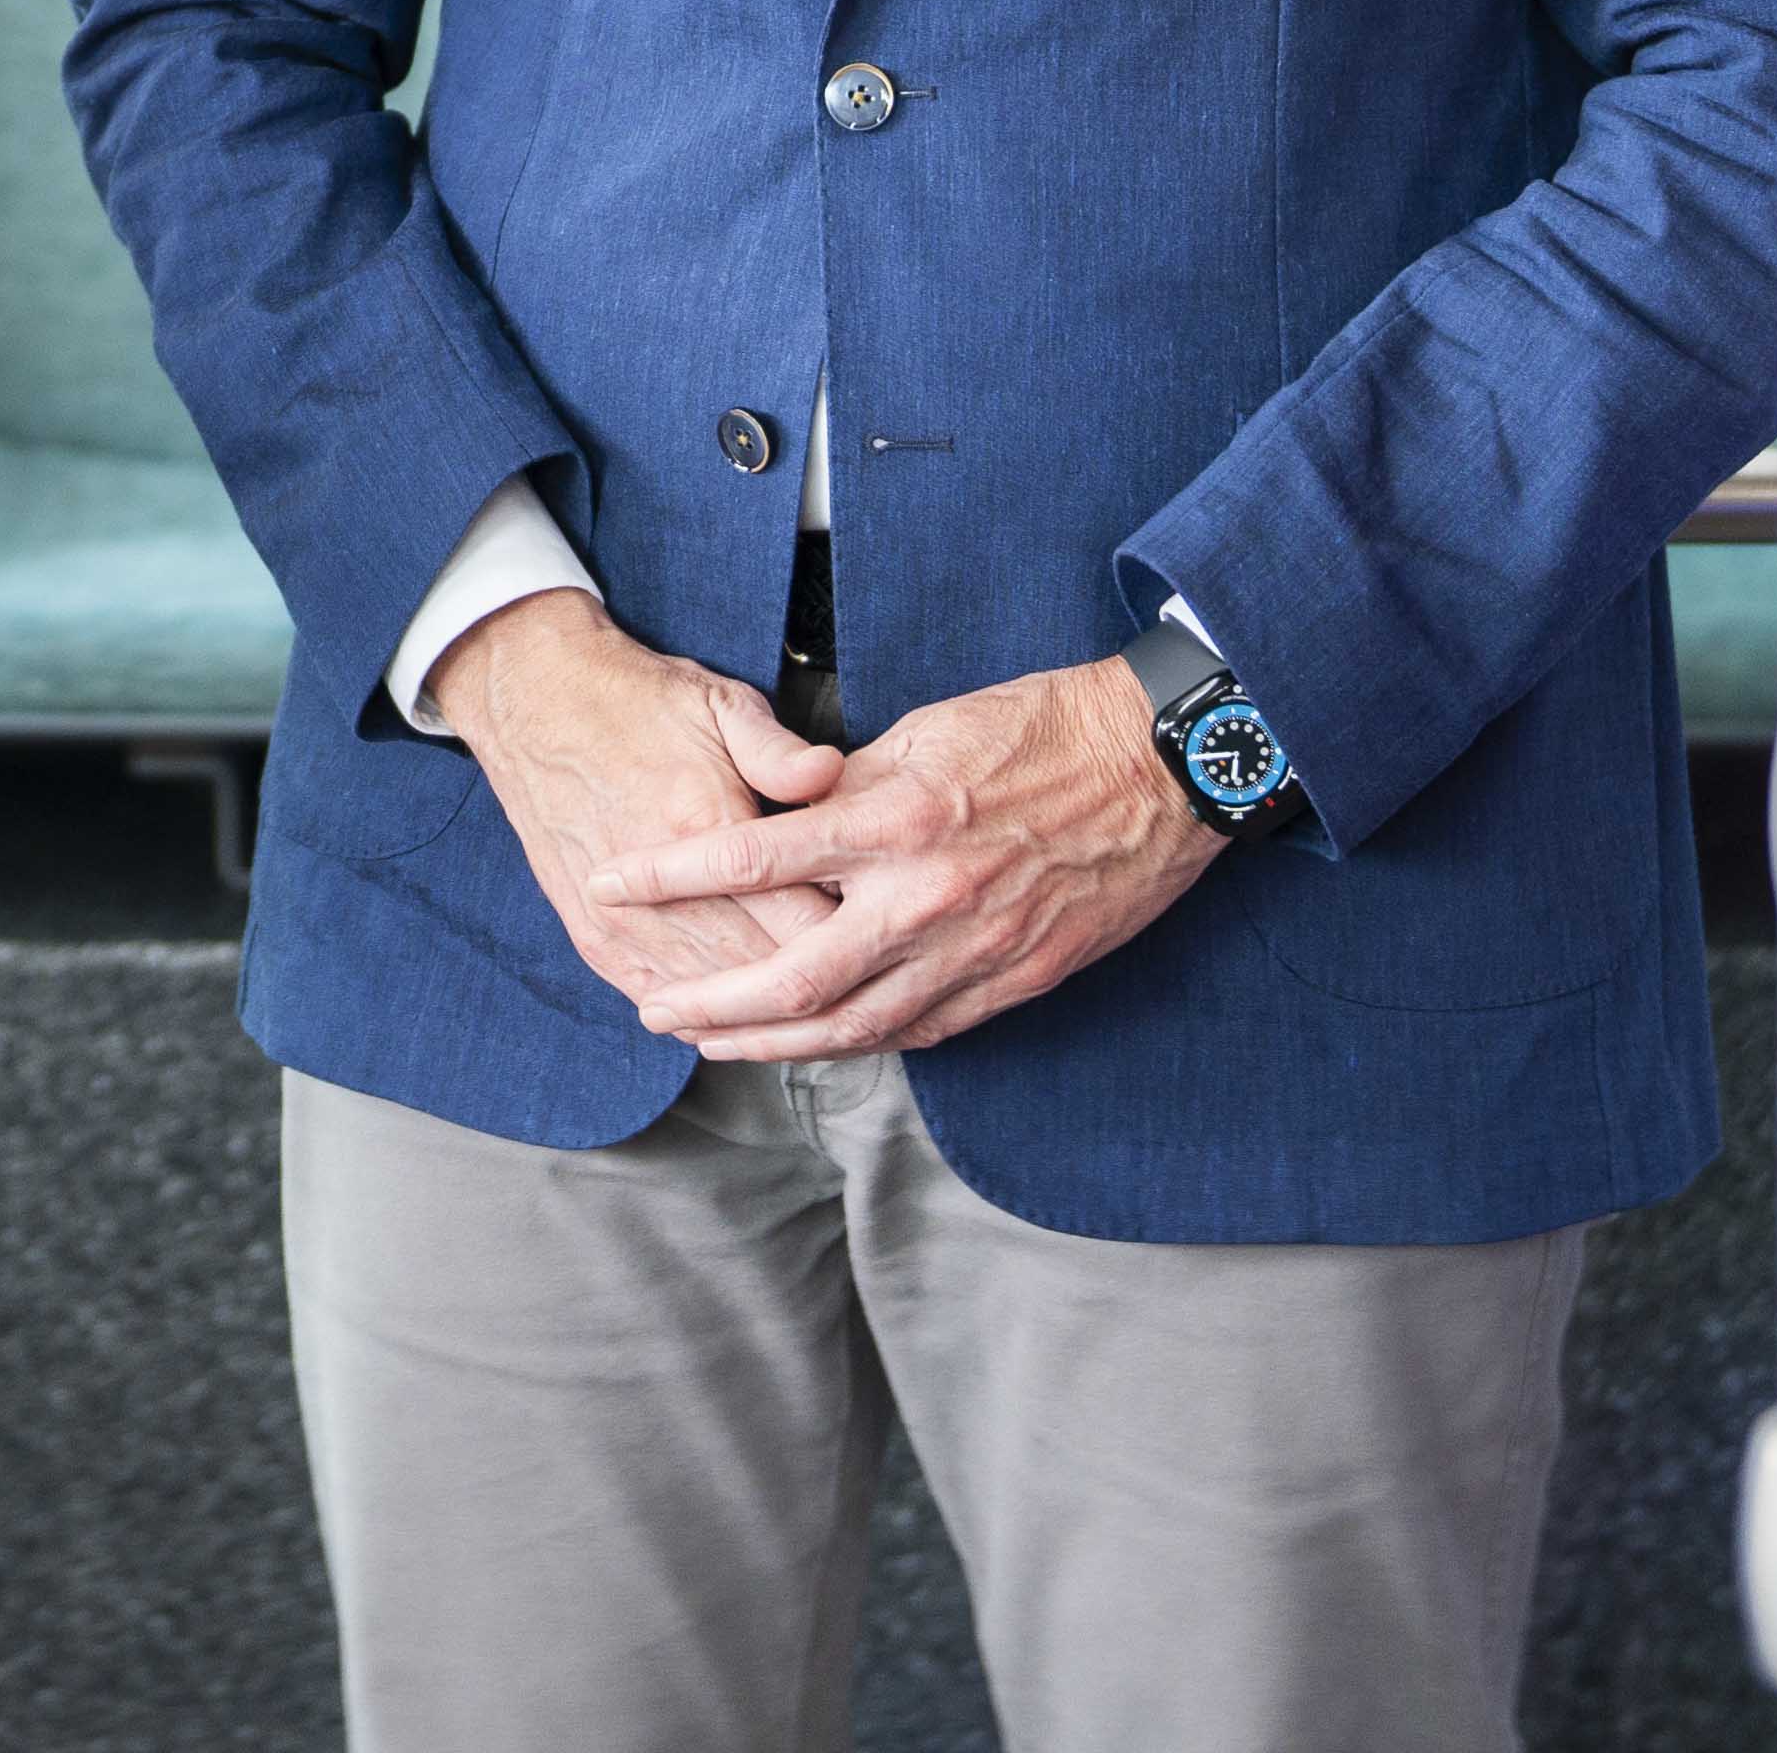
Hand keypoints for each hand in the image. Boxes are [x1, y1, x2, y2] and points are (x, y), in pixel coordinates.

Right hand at [426, 594, 841, 1014]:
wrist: (533, 702)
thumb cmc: (636, 700)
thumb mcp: (719, 704)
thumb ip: (781, 752)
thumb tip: (833, 774)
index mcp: (706, 824)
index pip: (801, 916)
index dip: (852, 937)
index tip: (885, 940)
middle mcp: (663, 887)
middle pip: (763, 971)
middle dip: (819, 989)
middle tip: (864, 991)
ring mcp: (621, 918)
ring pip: (711, 997)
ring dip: (760, 1016)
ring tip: (812, 1021)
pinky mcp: (591, 933)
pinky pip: (654, 996)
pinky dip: (698, 1016)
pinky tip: (731, 1022)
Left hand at [596, 654, 1222, 1062]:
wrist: (1163, 767)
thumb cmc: (1043, 728)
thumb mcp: (927, 729)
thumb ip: (848, 785)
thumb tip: (788, 819)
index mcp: (896, 817)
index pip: (756, 855)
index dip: (673, 875)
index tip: (613, 882)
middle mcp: (926, 895)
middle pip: (793, 977)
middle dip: (713, 1003)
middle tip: (656, 1008)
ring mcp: (974, 948)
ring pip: (853, 1025)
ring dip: (773, 1043)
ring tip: (715, 1042)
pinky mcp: (1016, 980)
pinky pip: (920, 1031)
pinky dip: (858, 1045)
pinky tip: (817, 1047)